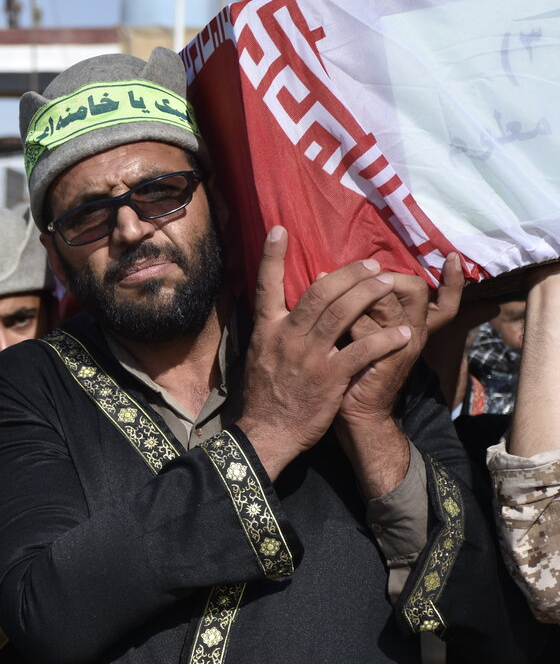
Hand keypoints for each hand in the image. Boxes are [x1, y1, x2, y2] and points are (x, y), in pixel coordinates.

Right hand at [235, 227, 413, 478]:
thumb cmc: (265, 396)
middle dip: (349, 274)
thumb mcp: (259, 357)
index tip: (280, 230)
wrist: (266, 434)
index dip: (273, 257)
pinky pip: (362, 350)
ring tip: (389, 282)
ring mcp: (309, 356)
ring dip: (370, 294)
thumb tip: (282, 309)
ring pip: (342, 313)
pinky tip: (404, 333)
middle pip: (320, 292)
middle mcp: (287, 337)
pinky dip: (385, 340)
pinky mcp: (329, 377)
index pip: (266, 286)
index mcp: (267, 330)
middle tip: (371, 264)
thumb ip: (274, 331)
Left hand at [340, 253, 463, 423]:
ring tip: (327, 286)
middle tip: (352, 277)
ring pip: (384, 302)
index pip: (446, 299)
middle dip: (381, 277)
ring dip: (355, 292)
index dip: (454, 281)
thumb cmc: (355, 368)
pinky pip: (364, 328)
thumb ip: (366, 308)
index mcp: (414, 325)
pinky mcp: (386, 358)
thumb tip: (345, 274)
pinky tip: (323, 318)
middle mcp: (415, 332)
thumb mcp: (365, 334)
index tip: (454, 257)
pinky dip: (342, 320)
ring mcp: (403, 345)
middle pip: (414, 289)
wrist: (357, 413)